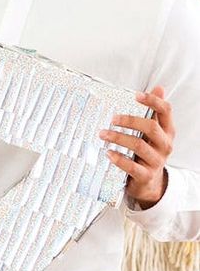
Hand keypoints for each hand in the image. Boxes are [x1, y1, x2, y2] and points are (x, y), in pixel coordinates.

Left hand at [100, 86, 173, 208]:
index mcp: (167, 132)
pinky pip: (132, 166)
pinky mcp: (146, 175)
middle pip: (151, 127)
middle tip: (112, 119)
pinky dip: (119, 159)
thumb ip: (154, 112)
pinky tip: (108, 153)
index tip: (137, 95)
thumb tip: (159, 87)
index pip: (166, 112)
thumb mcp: (153, 133)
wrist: (150, 183)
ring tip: (103, 134)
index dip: (153, 101)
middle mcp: (164, 145)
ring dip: (118, 138)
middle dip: (130, 121)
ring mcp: (156, 161)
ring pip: (139, 145)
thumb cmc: (148, 152)